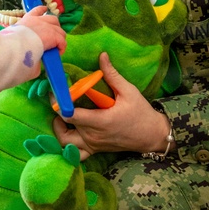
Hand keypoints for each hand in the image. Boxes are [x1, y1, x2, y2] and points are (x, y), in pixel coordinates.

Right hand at [18, 6, 66, 53]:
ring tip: (56, 46)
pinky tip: (57, 53)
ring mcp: (48, 27)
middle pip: (53, 19)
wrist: (16, 46)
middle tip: (52, 36)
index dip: (42, 10)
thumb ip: (21, 39)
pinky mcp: (54, 36)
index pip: (37, 10)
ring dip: (59, 38)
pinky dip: (61, 47)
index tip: (45, 9)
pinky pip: (62, 41)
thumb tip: (24, 48)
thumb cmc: (12, 43)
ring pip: (60, 31)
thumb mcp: (15, 37)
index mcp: (28, 19)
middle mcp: (39, 20)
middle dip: (55, 27)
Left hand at [52, 52, 171, 160]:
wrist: (152, 135)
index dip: (59, 103)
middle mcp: (93, 135)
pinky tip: (68, 131)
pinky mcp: (94, 150)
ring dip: (58, 130)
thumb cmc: (140, 113)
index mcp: (100, 121)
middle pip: (63, 127)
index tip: (56, 91)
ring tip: (62, 115)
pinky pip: (75, 154)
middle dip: (57, 113)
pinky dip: (67, 145)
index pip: (70, 115)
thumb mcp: (128, 91)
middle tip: (58, 99)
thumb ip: (112, 74)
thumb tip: (102, 55)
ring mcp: (92, 145)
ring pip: (65, 142)